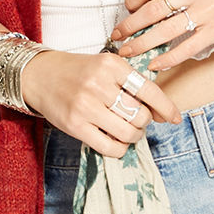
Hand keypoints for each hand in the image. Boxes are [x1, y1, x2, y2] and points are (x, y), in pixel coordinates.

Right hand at [20, 50, 179, 157]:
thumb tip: (160, 111)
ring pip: (128, 132)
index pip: (148, 90)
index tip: (175, 118)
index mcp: (111, 65)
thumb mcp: (104, 66)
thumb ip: (129, 83)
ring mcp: (86, 106)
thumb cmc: (77, 72)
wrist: (38, 75)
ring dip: (134, 136)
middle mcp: (99, 84)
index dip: (166, 107)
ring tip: (128, 131)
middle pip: (140, 115)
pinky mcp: (75, 125)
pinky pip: (110, 147)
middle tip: (137, 120)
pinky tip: (116, 141)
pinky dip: (119, 148)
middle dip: (144, 122)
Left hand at [109, 0, 213, 73]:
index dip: (132, 1)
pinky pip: (186, 47)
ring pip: (165, 30)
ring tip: (127, 52)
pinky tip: (154, 64)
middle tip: (116, 37)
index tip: (124, 11)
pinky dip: (167, 58)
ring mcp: (208, 10)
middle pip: (152, 9)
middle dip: (129, 25)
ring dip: (141, 43)